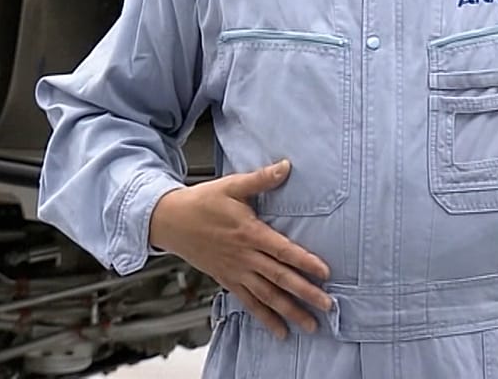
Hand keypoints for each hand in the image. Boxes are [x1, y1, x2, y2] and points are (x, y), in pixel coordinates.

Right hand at [149, 160, 331, 339]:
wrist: (170, 221)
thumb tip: (286, 166)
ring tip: (310, 325)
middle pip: (279, 278)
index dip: (305, 261)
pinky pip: (249, 303)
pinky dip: (265, 318)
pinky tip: (280, 330)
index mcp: (249, 233)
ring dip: (289, 311)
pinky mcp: (227, 280)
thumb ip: (261, 179)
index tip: (325, 272)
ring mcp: (236, 272)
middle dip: (305, 293)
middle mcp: (245, 257)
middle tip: (327, 305)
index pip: (283, 250)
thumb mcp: (232, 185)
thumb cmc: (202, 203)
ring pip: (267, 296)